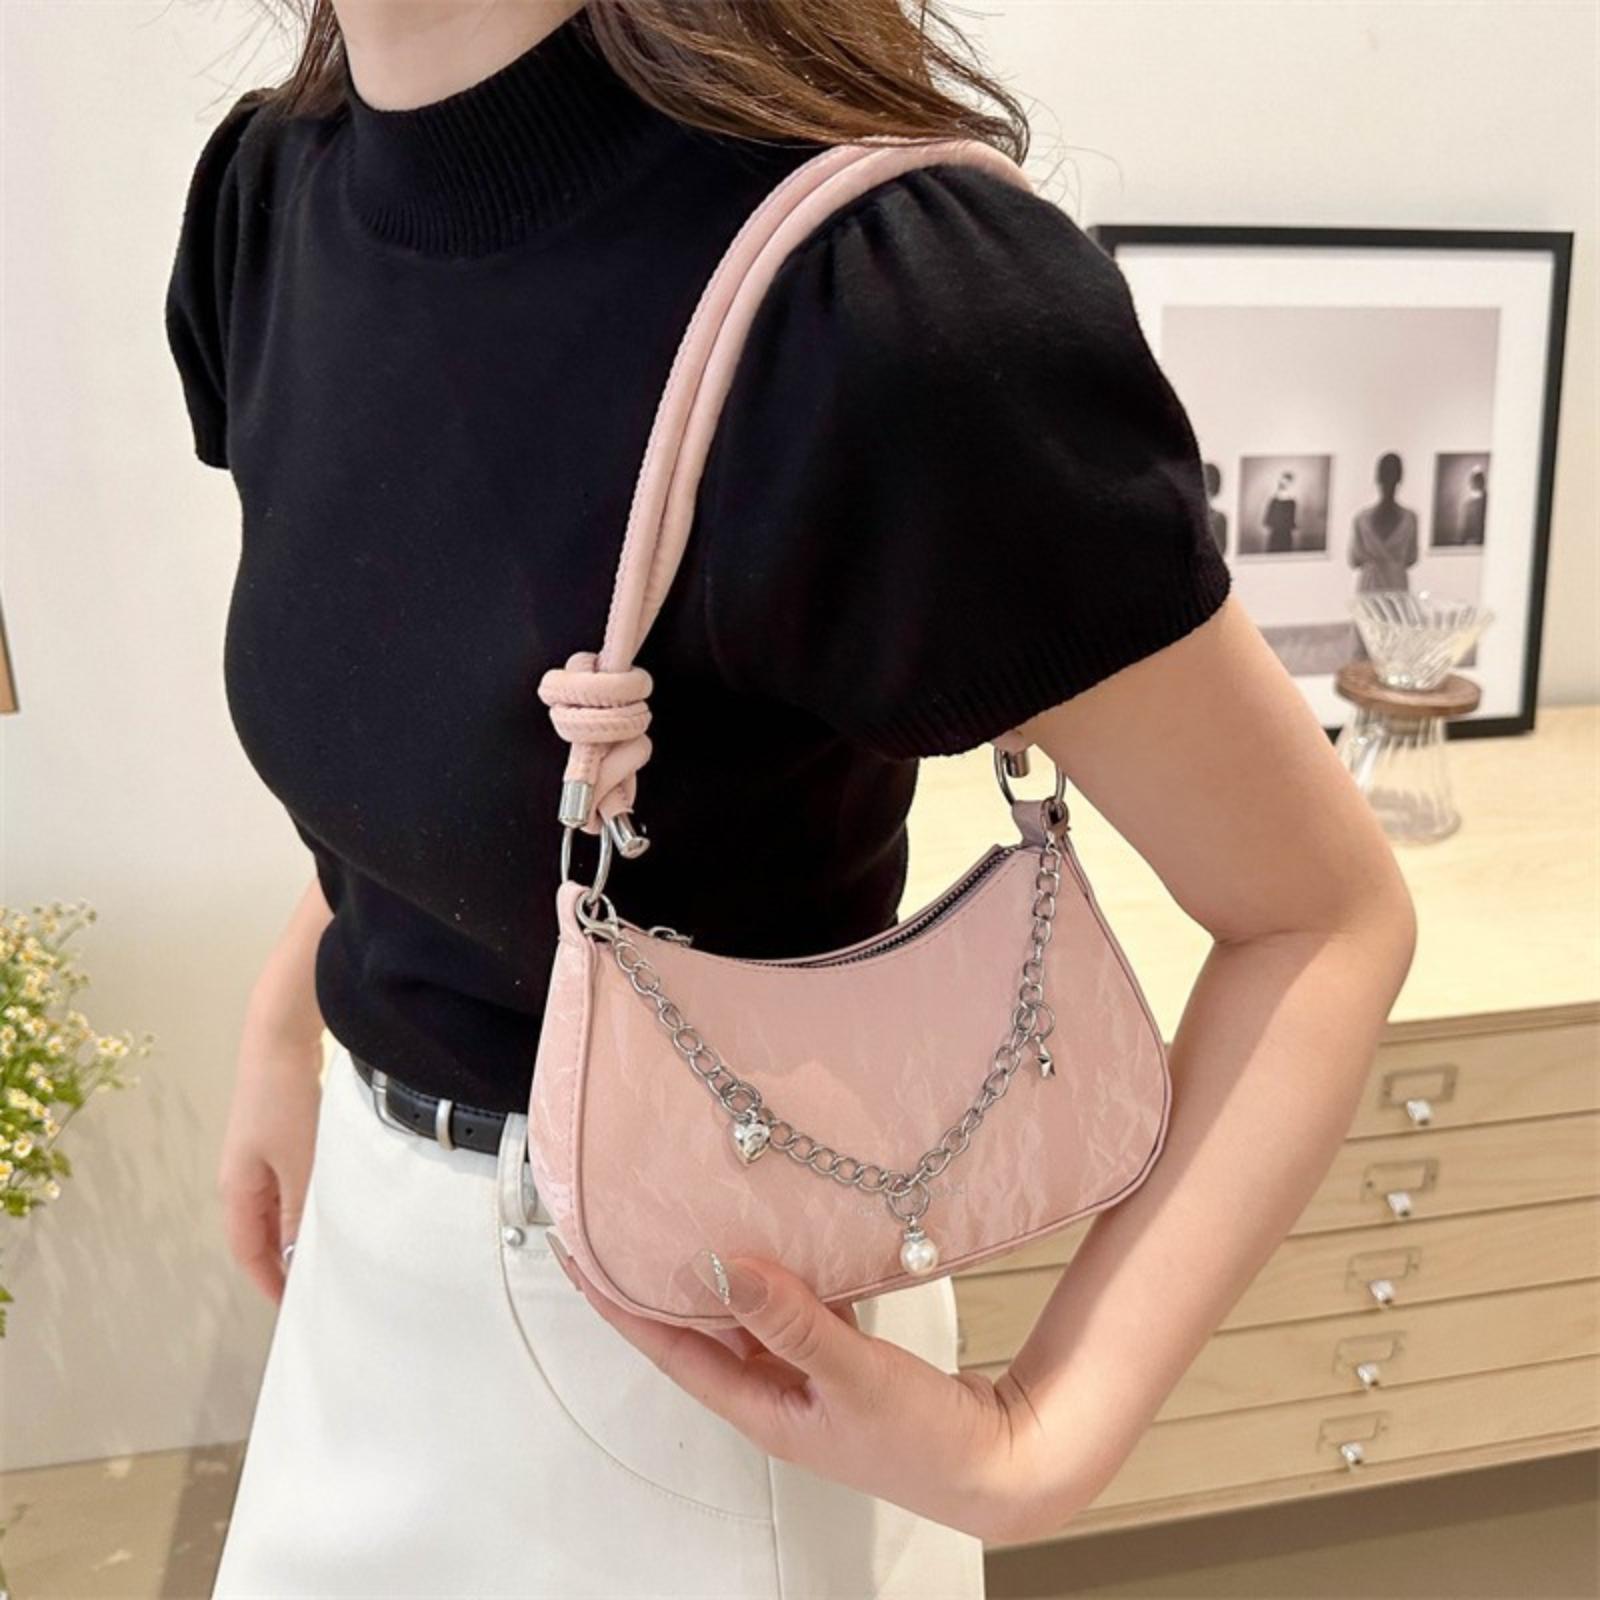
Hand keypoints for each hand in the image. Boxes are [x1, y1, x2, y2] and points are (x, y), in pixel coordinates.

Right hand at [216, 1020, 322, 1304]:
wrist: (280, 1037)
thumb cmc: (284, 1101)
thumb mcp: (298, 1163)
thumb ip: (300, 1211)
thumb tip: (300, 1257)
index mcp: (237, 1189)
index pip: (248, 1251)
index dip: (269, 1281)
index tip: (294, 1307)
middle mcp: (242, 1177)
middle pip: (261, 1232)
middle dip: (285, 1261)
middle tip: (319, 1284)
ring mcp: (259, 1155)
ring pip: (278, 1207)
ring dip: (299, 1229)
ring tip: (332, 1249)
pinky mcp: (279, 1135)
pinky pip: (290, 1183)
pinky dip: (307, 1200)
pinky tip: (333, 1203)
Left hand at [548, 1240, 1074, 1544]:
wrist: (1000, 1462)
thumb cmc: (926, 1444)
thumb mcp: (852, 1378)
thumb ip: (789, 1320)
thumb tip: (722, 1268)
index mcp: (762, 1408)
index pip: (670, 1349)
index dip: (622, 1304)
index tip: (582, 1257)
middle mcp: (775, 1392)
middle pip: (699, 1329)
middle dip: (660, 1279)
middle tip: (627, 1222)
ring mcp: (808, 1376)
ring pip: (748, 1314)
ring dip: (722, 1271)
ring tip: (694, 1216)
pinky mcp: (842, 1360)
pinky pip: (795, 1307)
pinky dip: (782, 1274)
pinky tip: (784, 1239)